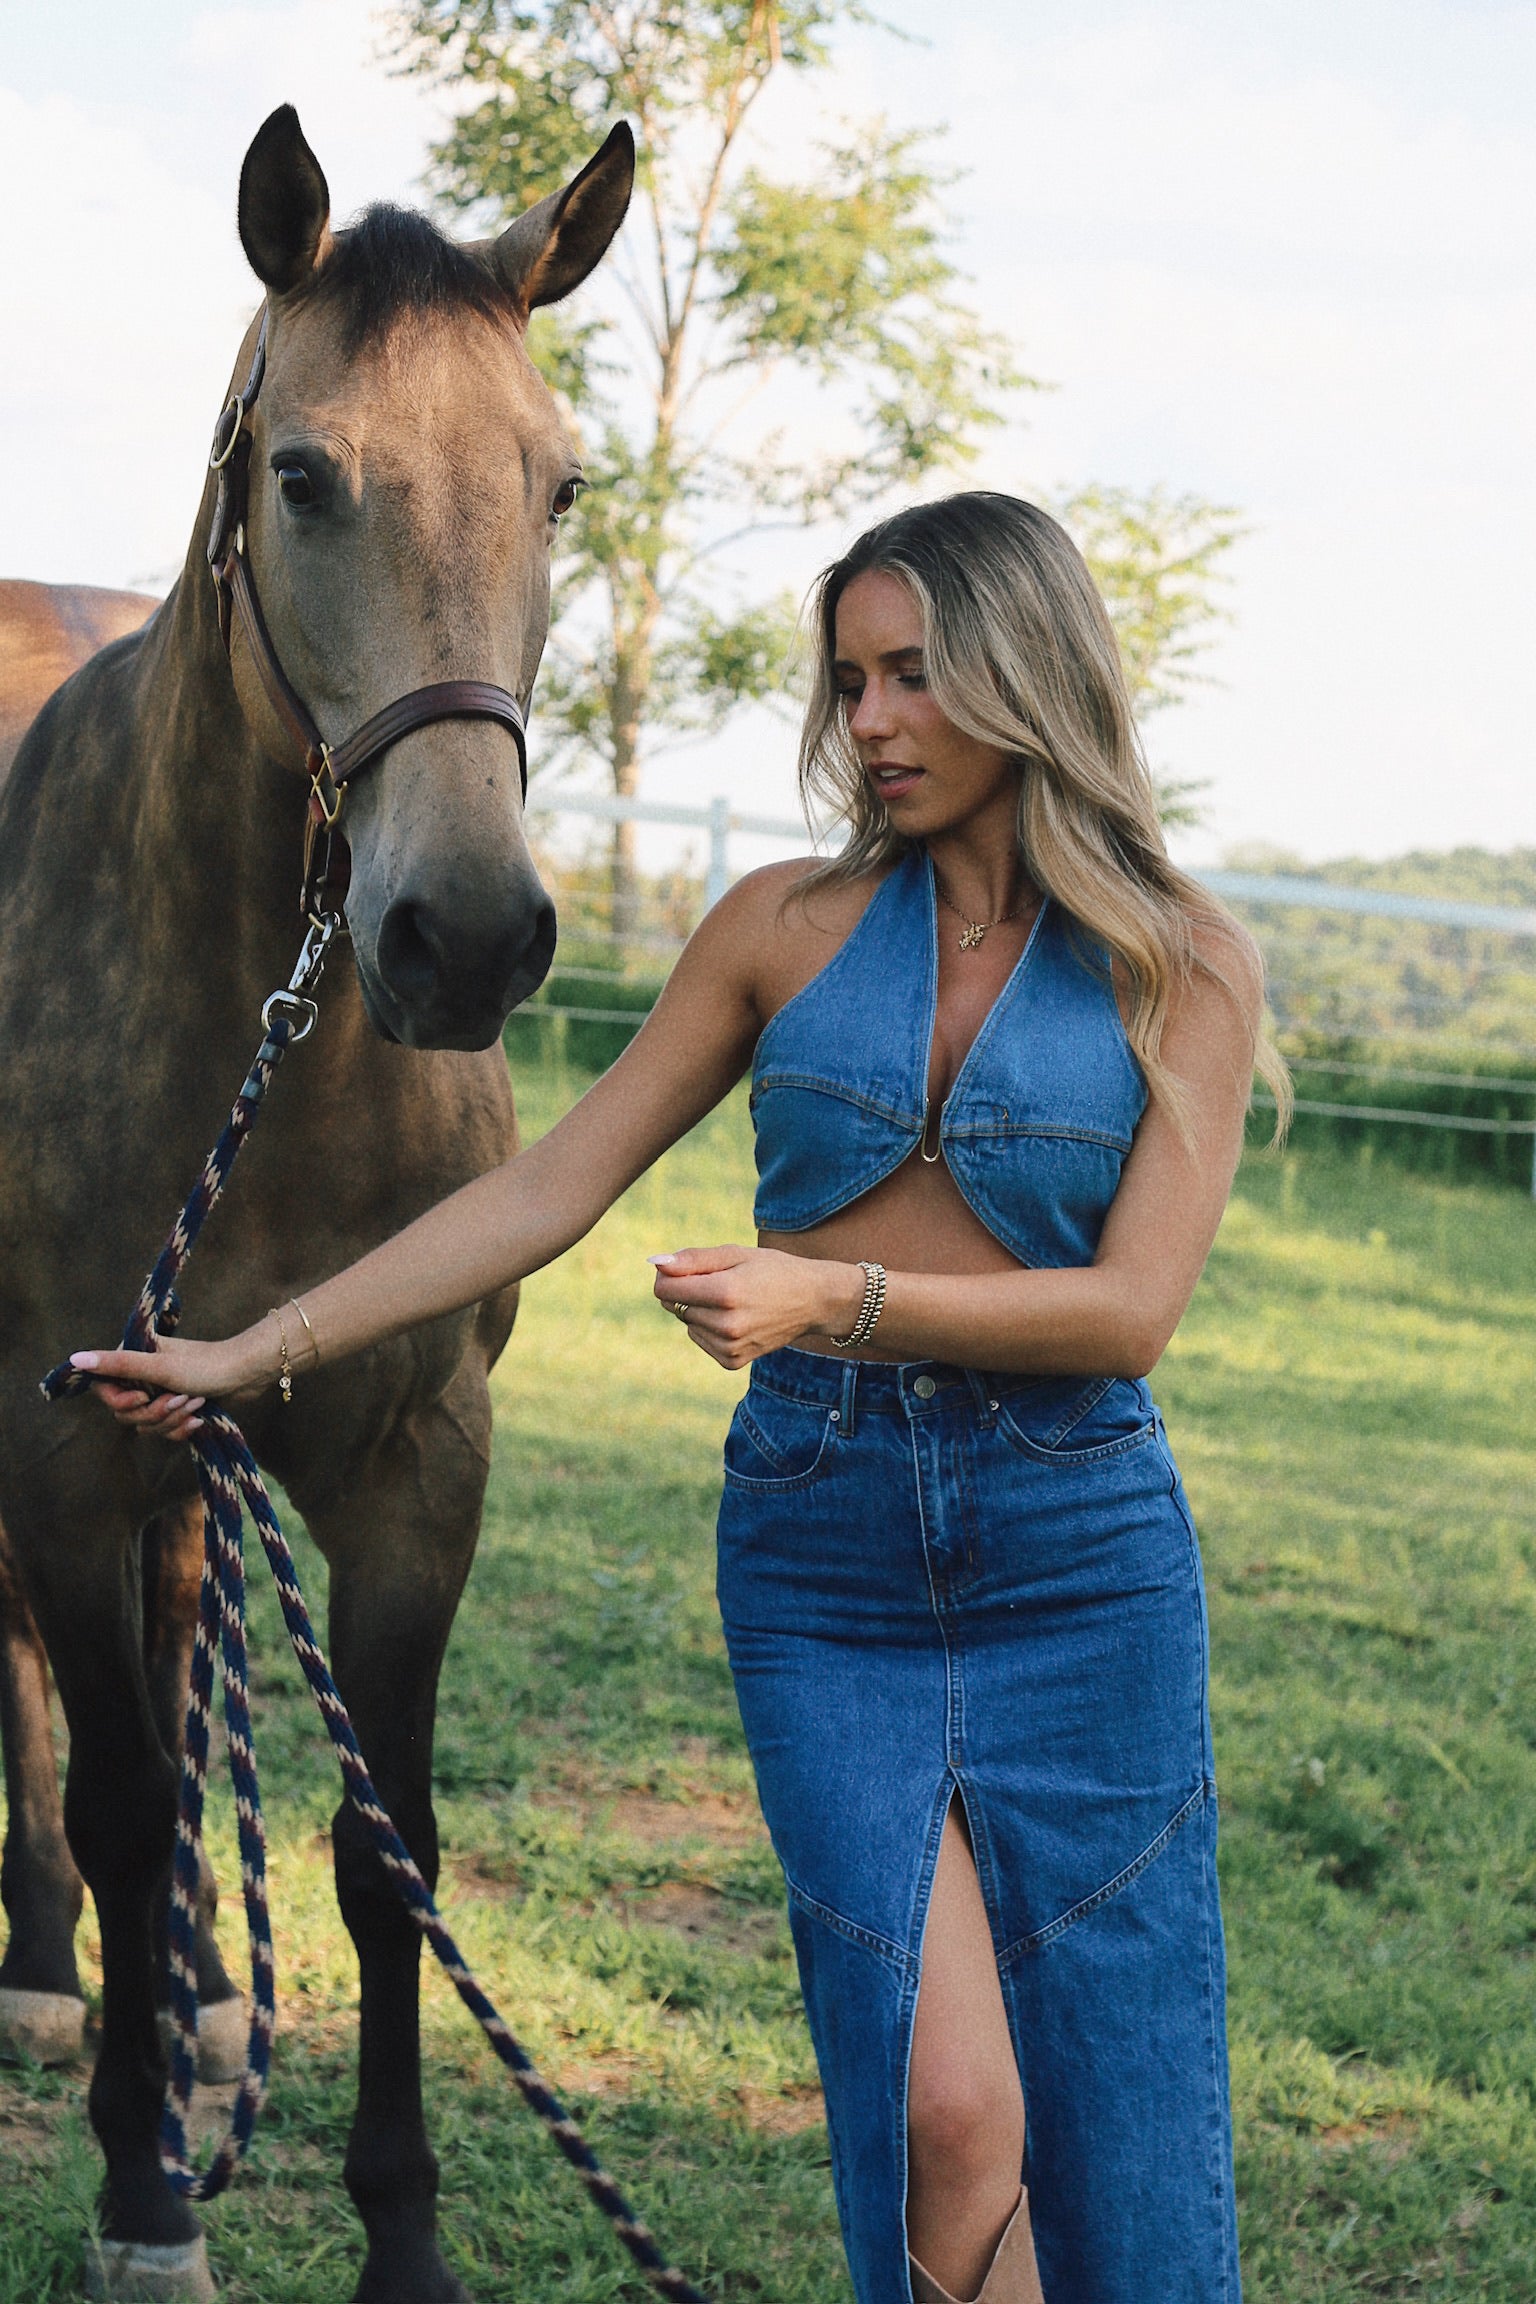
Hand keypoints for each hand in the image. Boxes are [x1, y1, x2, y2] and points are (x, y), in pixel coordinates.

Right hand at [69, 1326, 277, 1442]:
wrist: (248, 1375)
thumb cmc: (206, 1365)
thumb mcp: (159, 1367)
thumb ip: (118, 1365)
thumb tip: (74, 1358)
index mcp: (134, 1358)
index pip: (104, 1389)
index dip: (120, 1402)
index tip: (143, 1399)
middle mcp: (143, 1376)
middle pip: (126, 1413)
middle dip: (154, 1413)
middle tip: (180, 1399)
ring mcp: (160, 1393)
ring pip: (146, 1425)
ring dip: (171, 1420)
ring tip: (196, 1404)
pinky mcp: (177, 1408)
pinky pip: (165, 1431)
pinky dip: (181, 1428)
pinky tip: (199, 1420)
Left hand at [649, 1246, 864, 1370]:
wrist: (812, 1301)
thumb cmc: (772, 1270)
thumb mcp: (735, 1254)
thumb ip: (693, 1259)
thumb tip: (655, 1263)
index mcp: (725, 1292)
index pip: (664, 1289)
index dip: (669, 1275)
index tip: (687, 1268)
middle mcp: (726, 1324)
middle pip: (676, 1305)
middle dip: (690, 1291)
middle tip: (725, 1283)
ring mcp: (730, 1346)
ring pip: (688, 1323)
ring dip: (701, 1310)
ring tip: (735, 1302)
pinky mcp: (732, 1361)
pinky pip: (701, 1339)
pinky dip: (710, 1328)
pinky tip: (737, 1320)